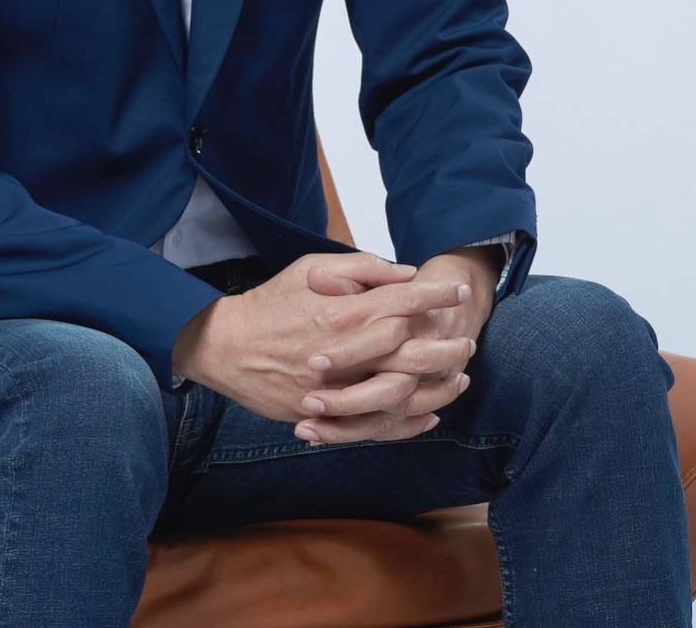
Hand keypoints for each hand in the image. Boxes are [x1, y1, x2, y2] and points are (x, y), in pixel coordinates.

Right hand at [183, 252, 474, 434]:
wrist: (227, 345)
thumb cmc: (272, 301)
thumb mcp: (311, 268)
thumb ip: (359, 268)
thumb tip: (403, 271)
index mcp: (344, 312)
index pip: (404, 301)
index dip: (436, 294)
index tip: (459, 289)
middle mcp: (346, 352)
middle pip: (413, 352)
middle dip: (447, 345)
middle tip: (468, 340)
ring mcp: (337, 388)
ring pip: (402, 393)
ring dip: (437, 387)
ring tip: (460, 378)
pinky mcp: (327, 415)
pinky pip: (377, 426)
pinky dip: (407, 423)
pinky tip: (429, 415)